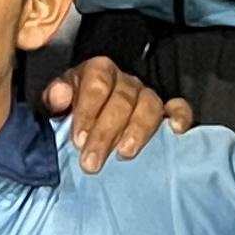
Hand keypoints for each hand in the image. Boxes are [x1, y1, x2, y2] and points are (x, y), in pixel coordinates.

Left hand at [44, 55, 188, 167]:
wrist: (90, 123)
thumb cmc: (73, 113)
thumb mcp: (55, 105)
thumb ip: (54, 99)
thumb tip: (60, 96)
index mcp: (97, 72)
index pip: (97, 83)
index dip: (88, 111)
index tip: (78, 140)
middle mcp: (125, 81)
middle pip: (122, 100)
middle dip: (105, 133)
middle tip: (92, 162)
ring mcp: (147, 95)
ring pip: (150, 105)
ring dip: (137, 131)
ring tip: (124, 154)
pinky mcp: (166, 111)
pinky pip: (179, 108)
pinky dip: (180, 117)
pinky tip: (175, 131)